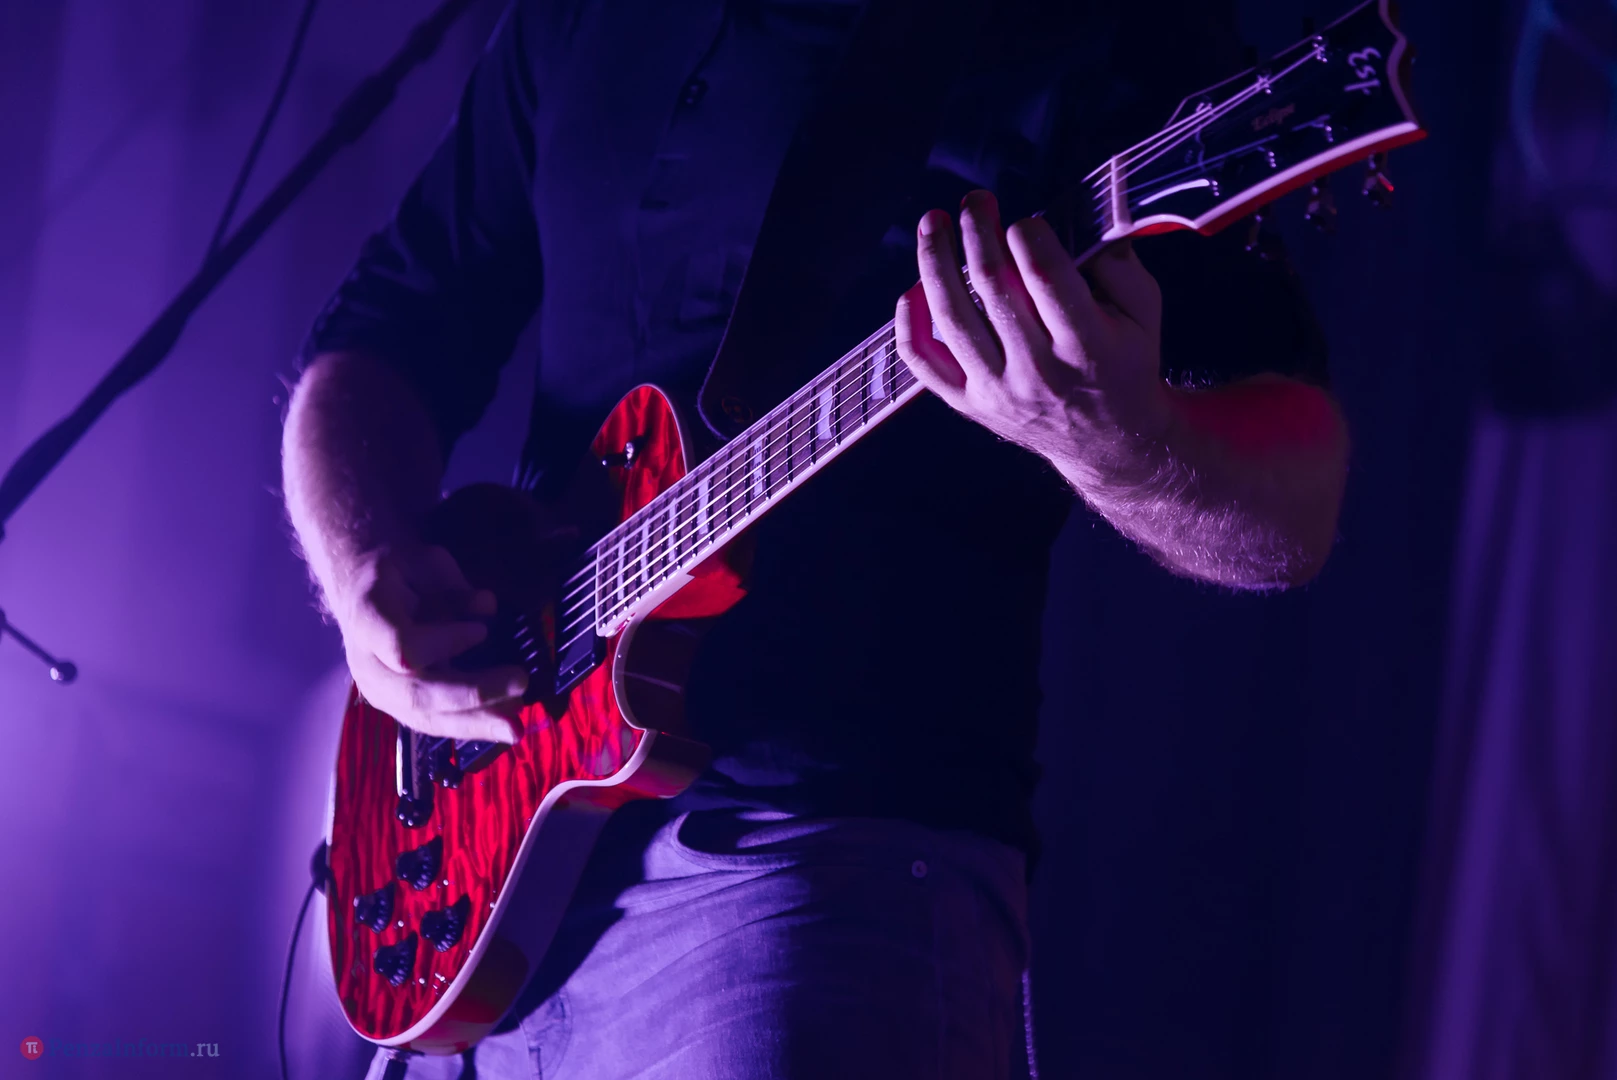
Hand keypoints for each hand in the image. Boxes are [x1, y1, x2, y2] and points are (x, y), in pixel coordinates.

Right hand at [330, 544, 527, 743]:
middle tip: (520, 683)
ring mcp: (377, 689)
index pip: (401, 645)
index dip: (444, 643)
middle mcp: (367, 661)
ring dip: (474, 723)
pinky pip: (431, 722)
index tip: (481, 631)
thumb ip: (452, 586)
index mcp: (368, 617)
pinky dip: (469, 726)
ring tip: (515, 726)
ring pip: (424, 717)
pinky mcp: (394, 706)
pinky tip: (502, 726)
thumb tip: (487, 607)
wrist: (363, 589)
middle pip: (416, 693)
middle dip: (473, 694)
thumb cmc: (400, 571)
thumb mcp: (425, 562)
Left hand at [894, 189, 1170, 484]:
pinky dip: (909, 322)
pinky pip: (924, 361)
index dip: (1028, 235)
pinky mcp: (969, 403)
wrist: (1107, 442)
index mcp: (1087, 347)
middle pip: (992, 287)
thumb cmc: (1124, 361)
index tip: (1026, 221)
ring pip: (951, 317)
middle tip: (974, 200)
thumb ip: (1117, 260)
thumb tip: (1073, 214)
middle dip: (977, 231)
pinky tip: (913, 288)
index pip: (1046, 277)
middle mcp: (1038, 373)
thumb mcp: (1144, 312)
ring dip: (935, 260)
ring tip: (932, 222)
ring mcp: (997, 391)